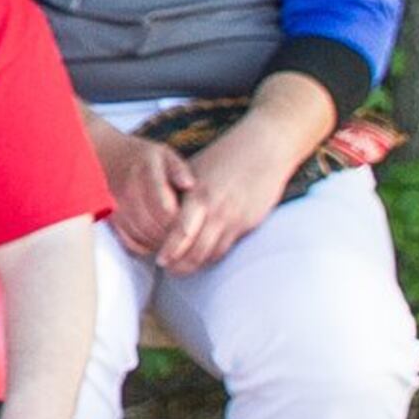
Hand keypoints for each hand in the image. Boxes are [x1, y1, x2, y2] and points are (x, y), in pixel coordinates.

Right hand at [93, 130, 192, 256]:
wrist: (103, 154)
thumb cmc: (142, 157)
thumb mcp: (163, 154)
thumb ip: (178, 168)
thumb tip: (189, 185)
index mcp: (145, 171)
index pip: (166, 209)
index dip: (181, 222)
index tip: (195, 226)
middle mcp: (127, 188)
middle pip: (152, 225)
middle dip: (171, 236)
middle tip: (187, 239)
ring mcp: (115, 204)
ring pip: (139, 234)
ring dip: (158, 242)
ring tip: (173, 241)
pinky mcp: (108, 215)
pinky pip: (126, 239)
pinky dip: (142, 246)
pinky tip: (154, 241)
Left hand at [153, 122, 295, 275]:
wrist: (264, 149)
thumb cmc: (223, 157)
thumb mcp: (194, 170)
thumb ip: (177, 193)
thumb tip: (155, 212)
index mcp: (197, 196)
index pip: (179, 233)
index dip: (169, 250)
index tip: (159, 260)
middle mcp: (216, 210)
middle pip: (194, 249)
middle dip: (179, 264)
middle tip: (168, 269)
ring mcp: (234, 218)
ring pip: (212, 253)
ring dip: (196, 264)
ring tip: (182, 268)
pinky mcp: (249, 222)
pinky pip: (227, 248)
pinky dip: (213, 256)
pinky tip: (203, 258)